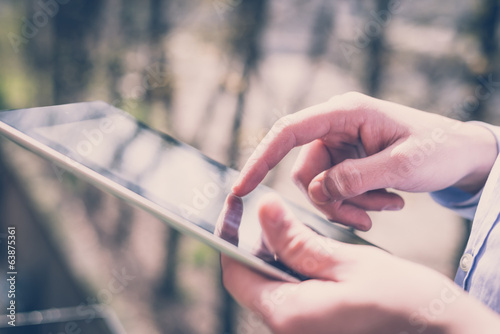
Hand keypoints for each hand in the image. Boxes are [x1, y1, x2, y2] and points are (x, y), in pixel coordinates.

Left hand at [221, 194, 499, 333]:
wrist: (443, 333)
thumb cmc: (403, 301)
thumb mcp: (347, 262)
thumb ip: (298, 241)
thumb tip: (261, 210)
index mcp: (289, 315)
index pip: (236, 273)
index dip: (230, 237)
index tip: (235, 207)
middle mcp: (289, 328)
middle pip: (252, 279)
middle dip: (254, 241)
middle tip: (267, 208)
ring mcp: (304, 329)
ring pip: (272, 284)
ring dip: (275, 252)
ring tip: (288, 222)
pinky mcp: (318, 325)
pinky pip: (291, 292)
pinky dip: (293, 267)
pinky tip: (308, 246)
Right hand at [232, 92, 496, 229]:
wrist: (460, 153)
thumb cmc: (437, 149)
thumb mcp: (402, 166)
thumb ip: (356, 178)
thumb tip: (319, 191)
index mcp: (344, 113)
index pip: (288, 132)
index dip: (260, 160)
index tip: (241, 189)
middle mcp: (336, 126)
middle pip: (305, 172)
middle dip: (331, 202)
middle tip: (365, 219)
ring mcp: (340, 145)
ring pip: (319, 187)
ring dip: (348, 205)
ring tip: (387, 207)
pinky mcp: (347, 161)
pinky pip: (334, 190)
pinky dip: (356, 204)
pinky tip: (386, 203)